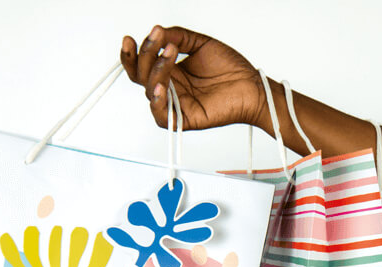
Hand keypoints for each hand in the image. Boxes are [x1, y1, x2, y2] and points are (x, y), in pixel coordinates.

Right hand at [120, 26, 264, 129]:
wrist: (252, 86)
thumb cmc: (231, 69)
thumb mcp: (201, 44)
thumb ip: (178, 35)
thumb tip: (158, 32)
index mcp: (171, 71)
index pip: (142, 65)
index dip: (132, 53)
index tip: (129, 38)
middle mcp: (171, 87)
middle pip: (140, 76)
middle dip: (144, 55)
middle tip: (157, 39)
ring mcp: (176, 103)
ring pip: (151, 91)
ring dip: (156, 69)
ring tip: (170, 52)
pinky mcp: (184, 119)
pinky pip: (162, 116)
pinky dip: (158, 102)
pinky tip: (162, 86)